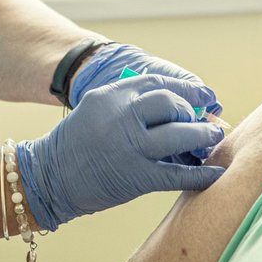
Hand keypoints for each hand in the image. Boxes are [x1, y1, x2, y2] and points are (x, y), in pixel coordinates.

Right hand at [70, 43, 224, 164]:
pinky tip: (214, 173)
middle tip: (205, 118)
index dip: (184, 89)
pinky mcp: (136, 177)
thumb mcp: (96, 108)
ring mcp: (130, 146)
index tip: (201, 95)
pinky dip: (201, 175)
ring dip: (203, 136)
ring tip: (213, 136)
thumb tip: (175, 105)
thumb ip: (129, 103)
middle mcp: (121, 116)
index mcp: (111, 95)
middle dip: (192, 111)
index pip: (157, 83)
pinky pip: (177, 174)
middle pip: (171, 104)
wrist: (47, 178)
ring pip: (180, 134)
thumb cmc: (75, 144)